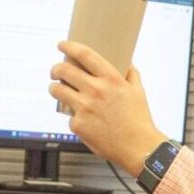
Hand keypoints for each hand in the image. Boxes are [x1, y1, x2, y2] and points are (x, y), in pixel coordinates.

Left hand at [49, 41, 165, 175]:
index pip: (84, 54)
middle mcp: (96, 91)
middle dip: (55, 68)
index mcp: (111, 79)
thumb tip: (127, 62)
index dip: (69, 46)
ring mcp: (84, 108)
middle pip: (64, 70)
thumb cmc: (139, 120)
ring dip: (54, 87)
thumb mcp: (138, 92)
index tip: (62, 45)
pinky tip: (83, 119)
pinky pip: (69, 116)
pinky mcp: (78, 125)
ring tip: (57, 89)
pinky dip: (74, 116)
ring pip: (57, 90)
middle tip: (55, 71)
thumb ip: (131, 74)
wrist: (138, 148)